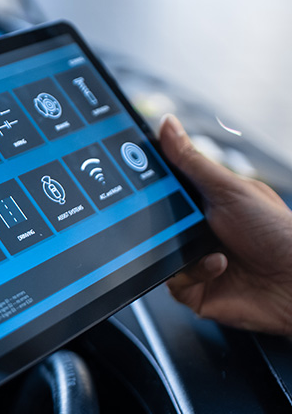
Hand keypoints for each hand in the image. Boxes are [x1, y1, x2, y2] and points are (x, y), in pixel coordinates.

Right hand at [160, 114, 291, 334]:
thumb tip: (167, 125)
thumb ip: (192, 161)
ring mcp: (195, 259)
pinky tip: (218, 266)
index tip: (136, 179)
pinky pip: (174, 282)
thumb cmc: (278, 232)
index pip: (165, 191)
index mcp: (205, 203)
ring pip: (159, 255)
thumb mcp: (229, 189)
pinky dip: (193, 274)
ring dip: (182, 252)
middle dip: (161, 225)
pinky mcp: (195, 289)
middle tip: (177, 222)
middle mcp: (197, 231)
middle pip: (155, 225)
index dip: (149, 186)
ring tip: (210, 249)